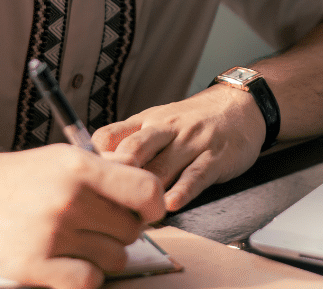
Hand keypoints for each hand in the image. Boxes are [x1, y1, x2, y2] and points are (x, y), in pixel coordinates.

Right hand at [0, 144, 165, 288]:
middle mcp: (71, 199)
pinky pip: (89, 282)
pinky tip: (70, 264)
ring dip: (104, 256)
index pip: (147, 190)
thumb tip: (148, 185)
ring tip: (79, 244)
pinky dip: (85, 277)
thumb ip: (106, 169)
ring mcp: (54, 234)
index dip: (154, 206)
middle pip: (132, 230)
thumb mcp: (63, 157)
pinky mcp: (36, 265)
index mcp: (81, 167)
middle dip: (121, 232)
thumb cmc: (20, 177)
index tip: (145, 213)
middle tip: (98, 227)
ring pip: (115, 259)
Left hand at [91, 84, 264, 211]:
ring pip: (163, 166)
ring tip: (131, 216)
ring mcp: (191, 142)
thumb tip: (96, 169)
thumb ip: (131, 141)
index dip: (95, 157)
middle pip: (134, 149)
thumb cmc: (194, 120)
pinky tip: (171, 204)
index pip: (112, 134)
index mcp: (147, 121)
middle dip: (116, 174)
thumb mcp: (158, 121)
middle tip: (101, 199)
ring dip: (145, 192)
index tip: (83, 179)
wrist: (240, 105)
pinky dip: (183, 190)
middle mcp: (166, 128)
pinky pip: (196, 174)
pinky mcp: (215, 157)